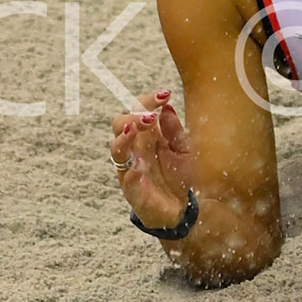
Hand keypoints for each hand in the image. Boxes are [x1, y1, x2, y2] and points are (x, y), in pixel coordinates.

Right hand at [112, 88, 194, 229]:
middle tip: (150, 116)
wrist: (181, 207)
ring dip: (125, 137)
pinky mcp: (132, 190)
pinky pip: (126, 179)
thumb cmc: (180, 175)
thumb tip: (168, 108)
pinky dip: (131, 173)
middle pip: (120, 124)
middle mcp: (134, 149)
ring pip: (116, 149)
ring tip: (137, 128)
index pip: (138, 110)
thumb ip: (176, 131)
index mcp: (147, 135)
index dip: (148, 100)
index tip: (166, 94)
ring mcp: (130, 168)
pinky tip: (139, 167)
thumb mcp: (185, 150)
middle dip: (133, 115)